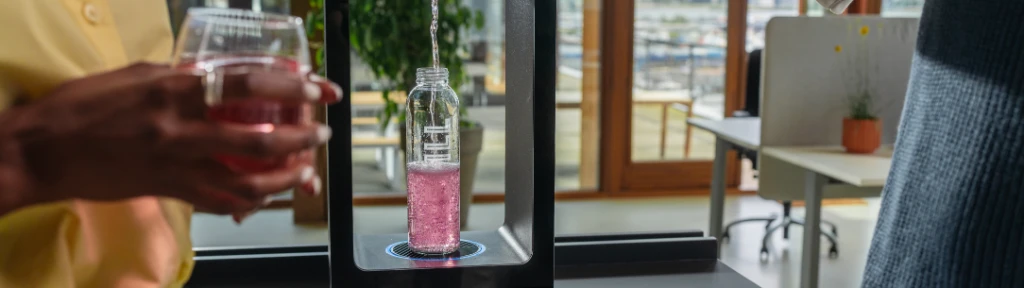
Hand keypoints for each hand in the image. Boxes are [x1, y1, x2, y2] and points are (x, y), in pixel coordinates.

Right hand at [0, 63, 340, 215]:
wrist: (44, 150)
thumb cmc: (85, 106)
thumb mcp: (138, 76)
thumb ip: (183, 79)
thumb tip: (220, 79)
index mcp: (174, 90)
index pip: (247, 84)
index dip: (289, 87)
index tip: (317, 89)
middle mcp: (181, 129)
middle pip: (259, 140)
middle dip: (301, 139)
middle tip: (322, 134)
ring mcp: (177, 165)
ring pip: (247, 180)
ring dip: (284, 176)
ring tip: (305, 169)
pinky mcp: (169, 190)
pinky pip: (221, 200)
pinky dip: (248, 199)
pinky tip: (265, 195)